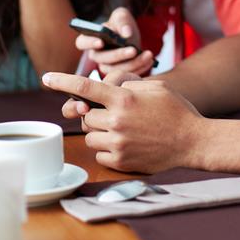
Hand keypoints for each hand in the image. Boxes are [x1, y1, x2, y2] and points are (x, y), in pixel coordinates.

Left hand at [43, 72, 203, 172]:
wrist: (194, 141)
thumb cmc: (177, 111)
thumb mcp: (156, 87)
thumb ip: (129, 84)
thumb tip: (109, 85)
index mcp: (124, 98)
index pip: (85, 87)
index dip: (62, 81)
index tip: (46, 78)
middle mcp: (117, 120)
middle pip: (85, 116)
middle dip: (94, 114)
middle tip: (112, 115)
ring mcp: (118, 143)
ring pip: (89, 136)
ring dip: (99, 132)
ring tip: (121, 131)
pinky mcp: (121, 161)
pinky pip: (99, 153)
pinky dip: (106, 148)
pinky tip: (125, 144)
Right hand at [75, 7, 154, 76]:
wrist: (132, 36)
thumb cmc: (122, 24)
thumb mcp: (122, 16)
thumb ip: (122, 21)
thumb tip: (125, 33)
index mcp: (90, 38)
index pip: (82, 42)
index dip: (89, 43)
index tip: (101, 41)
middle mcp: (96, 55)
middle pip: (102, 59)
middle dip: (119, 55)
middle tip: (133, 49)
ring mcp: (107, 67)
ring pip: (116, 70)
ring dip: (133, 63)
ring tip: (148, 54)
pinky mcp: (119, 75)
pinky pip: (127, 76)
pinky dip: (140, 68)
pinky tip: (150, 60)